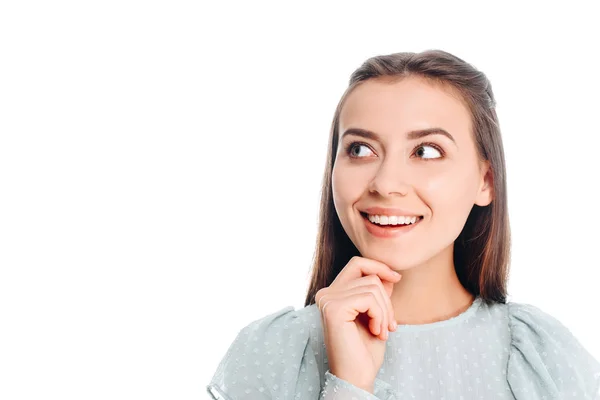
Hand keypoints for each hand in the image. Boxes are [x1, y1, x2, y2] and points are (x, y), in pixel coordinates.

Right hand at [315, 256, 400, 392]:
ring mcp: (328, 300)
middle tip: (390, 325)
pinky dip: (380, 315)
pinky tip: (377, 332)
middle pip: (369, 276)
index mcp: (333, 293)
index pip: (357, 264)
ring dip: (385, 311)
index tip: (396, 279)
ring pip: (372, 286)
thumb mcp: (376, 315)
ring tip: (383, 331)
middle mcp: (326, 294)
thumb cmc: (365, 350)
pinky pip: (369, 298)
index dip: (378, 267)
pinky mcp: (334, 309)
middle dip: (387, 300)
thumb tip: (388, 273)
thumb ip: (378, 293)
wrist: (357, 377)